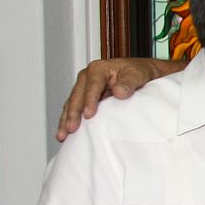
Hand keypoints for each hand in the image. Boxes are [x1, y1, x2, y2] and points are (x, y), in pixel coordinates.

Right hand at [58, 58, 176, 141]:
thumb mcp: (137, 75)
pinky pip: (74, 108)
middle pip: (77, 96)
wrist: (141, 72)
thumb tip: (119, 92)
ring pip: (71, 104)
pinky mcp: (85, 97)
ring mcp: (84, 87)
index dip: (89, 101)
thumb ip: (128, 82)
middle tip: (71, 129)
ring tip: (63, 135)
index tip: (88, 115)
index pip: (91, 87)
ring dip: (66, 120)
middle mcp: (87, 77)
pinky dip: (69, 120)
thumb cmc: (138, 72)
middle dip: (73, 114)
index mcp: (98, 69)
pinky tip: (65, 132)